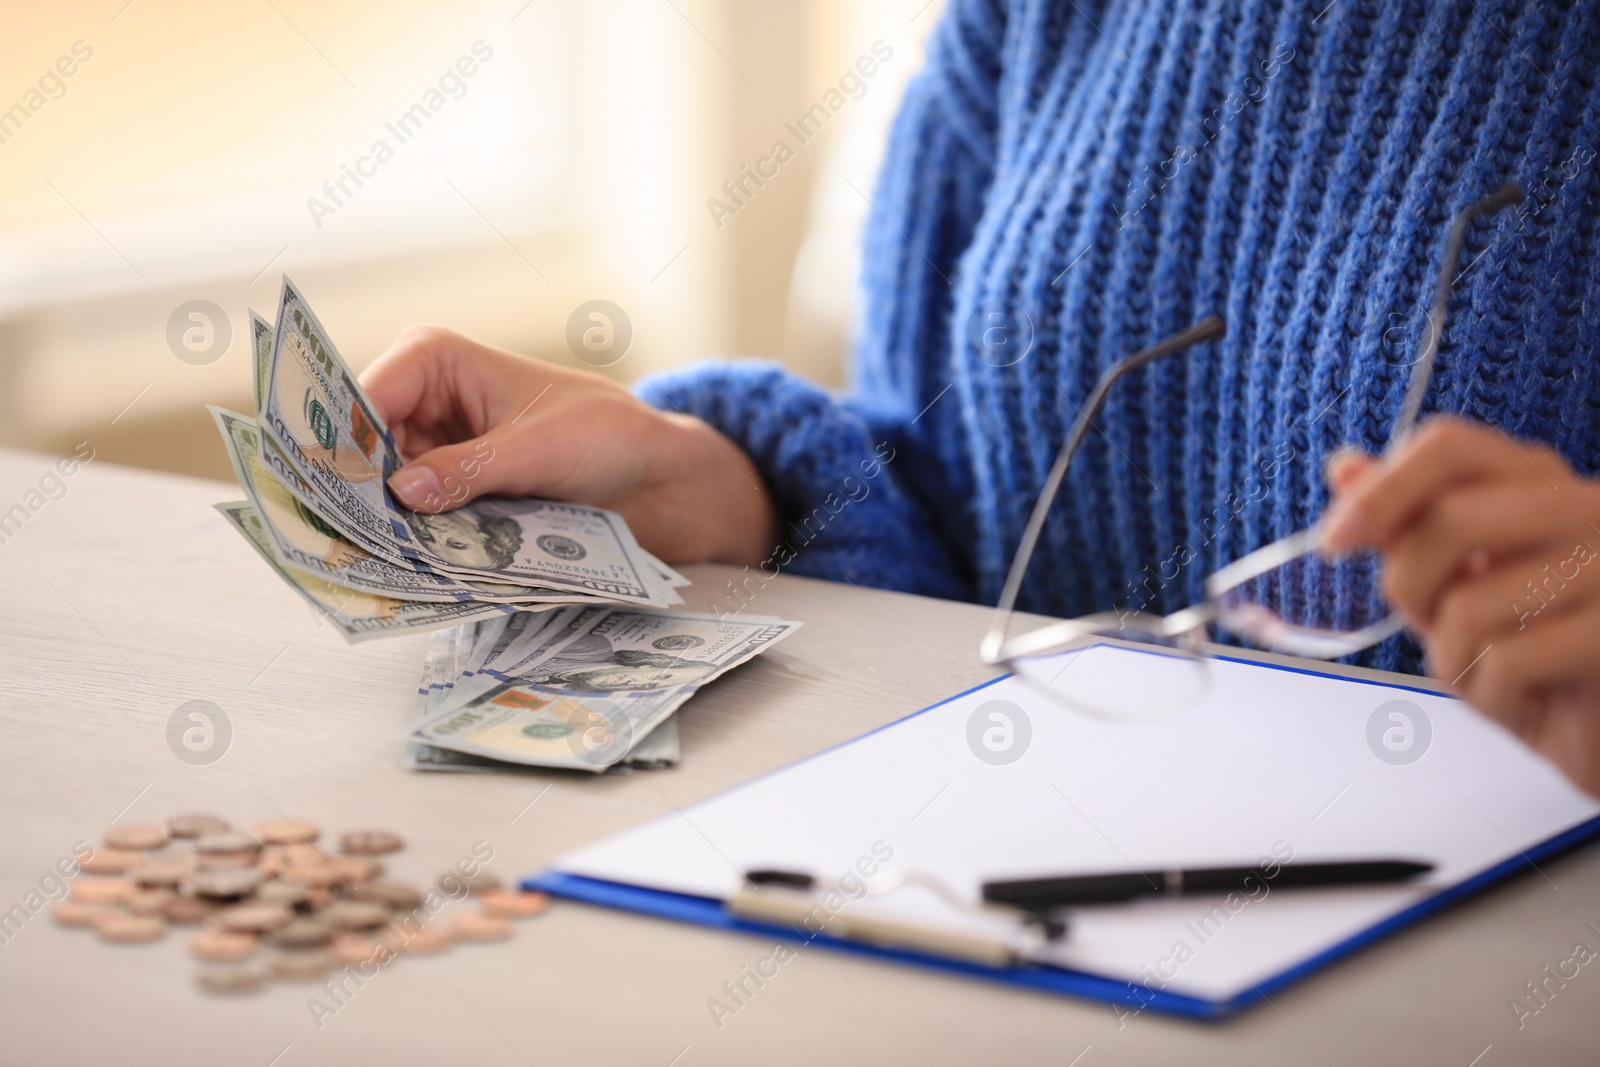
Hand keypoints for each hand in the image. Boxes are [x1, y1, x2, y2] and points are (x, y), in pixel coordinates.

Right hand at [359, 326, 778, 566]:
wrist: (654, 475)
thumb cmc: (606, 434)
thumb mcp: (536, 450)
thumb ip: (468, 470)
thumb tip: (401, 492)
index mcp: (434, 359)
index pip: (362, 399)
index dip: (341, 449)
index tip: (329, 499)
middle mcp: (423, 400)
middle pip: (362, 451)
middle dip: (359, 497)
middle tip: (345, 549)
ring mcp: (433, 449)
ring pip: (385, 492)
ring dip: (387, 529)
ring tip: (378, 568)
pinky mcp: (451, 492)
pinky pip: (415, 519)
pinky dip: (415, 544)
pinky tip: (409, 574)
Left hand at [1320, 417, 1599, 796]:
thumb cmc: (1532, 649)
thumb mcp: (1457, 579)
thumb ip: (1406, 521)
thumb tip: (1345, 467)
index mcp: (1539, 482)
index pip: (1450, 446)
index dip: (1381, 489)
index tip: (1335, 539)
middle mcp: (1584, 508)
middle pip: (1449, 519)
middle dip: (1410, 587)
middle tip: (1428, 624)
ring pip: (1469, 603)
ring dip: (1453, 658)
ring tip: (1491, 670)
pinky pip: (1507, 662)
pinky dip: (1491, 696)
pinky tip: (1524, 700)